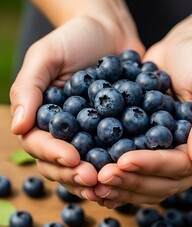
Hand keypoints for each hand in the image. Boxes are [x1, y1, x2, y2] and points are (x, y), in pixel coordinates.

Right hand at [10, 16, 143, 200]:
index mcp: (45, 117)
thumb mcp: (46, 56)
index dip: (54, 155)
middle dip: (76, 173)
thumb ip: (28, 89)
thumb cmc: (74, 39)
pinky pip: (114, 150)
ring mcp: (91, 133)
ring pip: (89, 163)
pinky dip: (119, 163)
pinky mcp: (115, 130)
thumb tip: (18, 127)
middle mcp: (67, 130)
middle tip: (93, 179)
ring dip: (98, 177)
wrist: (109, 33)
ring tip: (110, 184)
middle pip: (64, 162)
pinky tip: (129, 171)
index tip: (72, 158)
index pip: (41, 144)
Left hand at [95, 32, 191, 207]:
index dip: (152, 165)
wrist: (182, 51)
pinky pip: (136, 168)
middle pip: (162, 181)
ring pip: (147, 181)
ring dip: (122, 185)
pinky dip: (120, 176)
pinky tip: (99, 180)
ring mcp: (169, 153)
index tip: (124, 162)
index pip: (180, 165)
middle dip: (132, 180)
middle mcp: (190, 156)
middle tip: (103, 177)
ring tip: (96, 183)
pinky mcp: (150, 146)